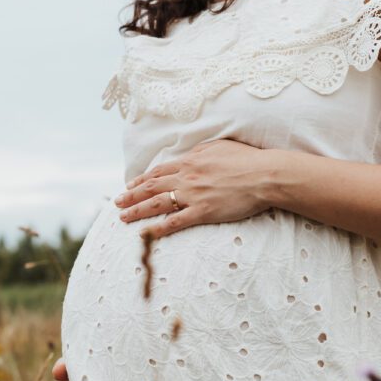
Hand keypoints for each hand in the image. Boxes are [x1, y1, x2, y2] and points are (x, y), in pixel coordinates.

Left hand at [114, 138, 274, 239]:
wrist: (263, 175)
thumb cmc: (247, 160)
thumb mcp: (220, 147)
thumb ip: (201, 152)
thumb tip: (191, 155)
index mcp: (190, 161)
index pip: (159, 172)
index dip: (141, 179)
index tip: (129, 185)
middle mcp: (187, 177)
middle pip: (151, 187)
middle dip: (131, 195)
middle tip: (116, 202)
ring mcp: (193, 195)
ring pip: (157, 203)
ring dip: (137, 210)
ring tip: (122, 217)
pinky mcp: (203, 211)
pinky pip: (174, 221)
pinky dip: (157, 228)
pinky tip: (145, 233)